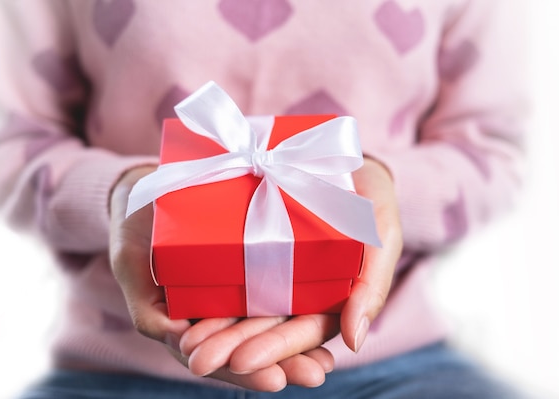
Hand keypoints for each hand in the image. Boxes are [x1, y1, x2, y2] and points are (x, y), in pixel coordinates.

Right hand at [109, 166, 333, 390]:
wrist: (147, 194)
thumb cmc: (134, 232)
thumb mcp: (130, 266)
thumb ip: (147, 305)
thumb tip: (174, 336)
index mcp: (186, 324)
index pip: (216, 357)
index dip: (244, 372)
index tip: (274, 381)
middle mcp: (214, 314)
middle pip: (249, 346)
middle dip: (283, 363)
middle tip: (315, 374)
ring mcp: (232, 293)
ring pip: (265, 325)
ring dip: (297, 345)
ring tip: (326, 362)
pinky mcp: (248, 267)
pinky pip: (273, 289)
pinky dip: (298, 304)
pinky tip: (329, 316)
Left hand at [179, 157, 401, 380]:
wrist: (336, 152)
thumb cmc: (367, 197)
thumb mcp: (380, 233)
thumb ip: (373, 285)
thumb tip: (354, 341)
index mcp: (324, 299)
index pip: (298, 334)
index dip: (273, 349)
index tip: (244, 361)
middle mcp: (290, 292)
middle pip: (259, 327)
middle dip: (230, 347)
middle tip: (200, 361)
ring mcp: (262, 271)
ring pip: (235, 309)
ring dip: (210, 331)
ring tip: (184, 344)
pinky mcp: (238, 247)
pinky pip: (217, 273)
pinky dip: (199, 295)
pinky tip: (178, 310)